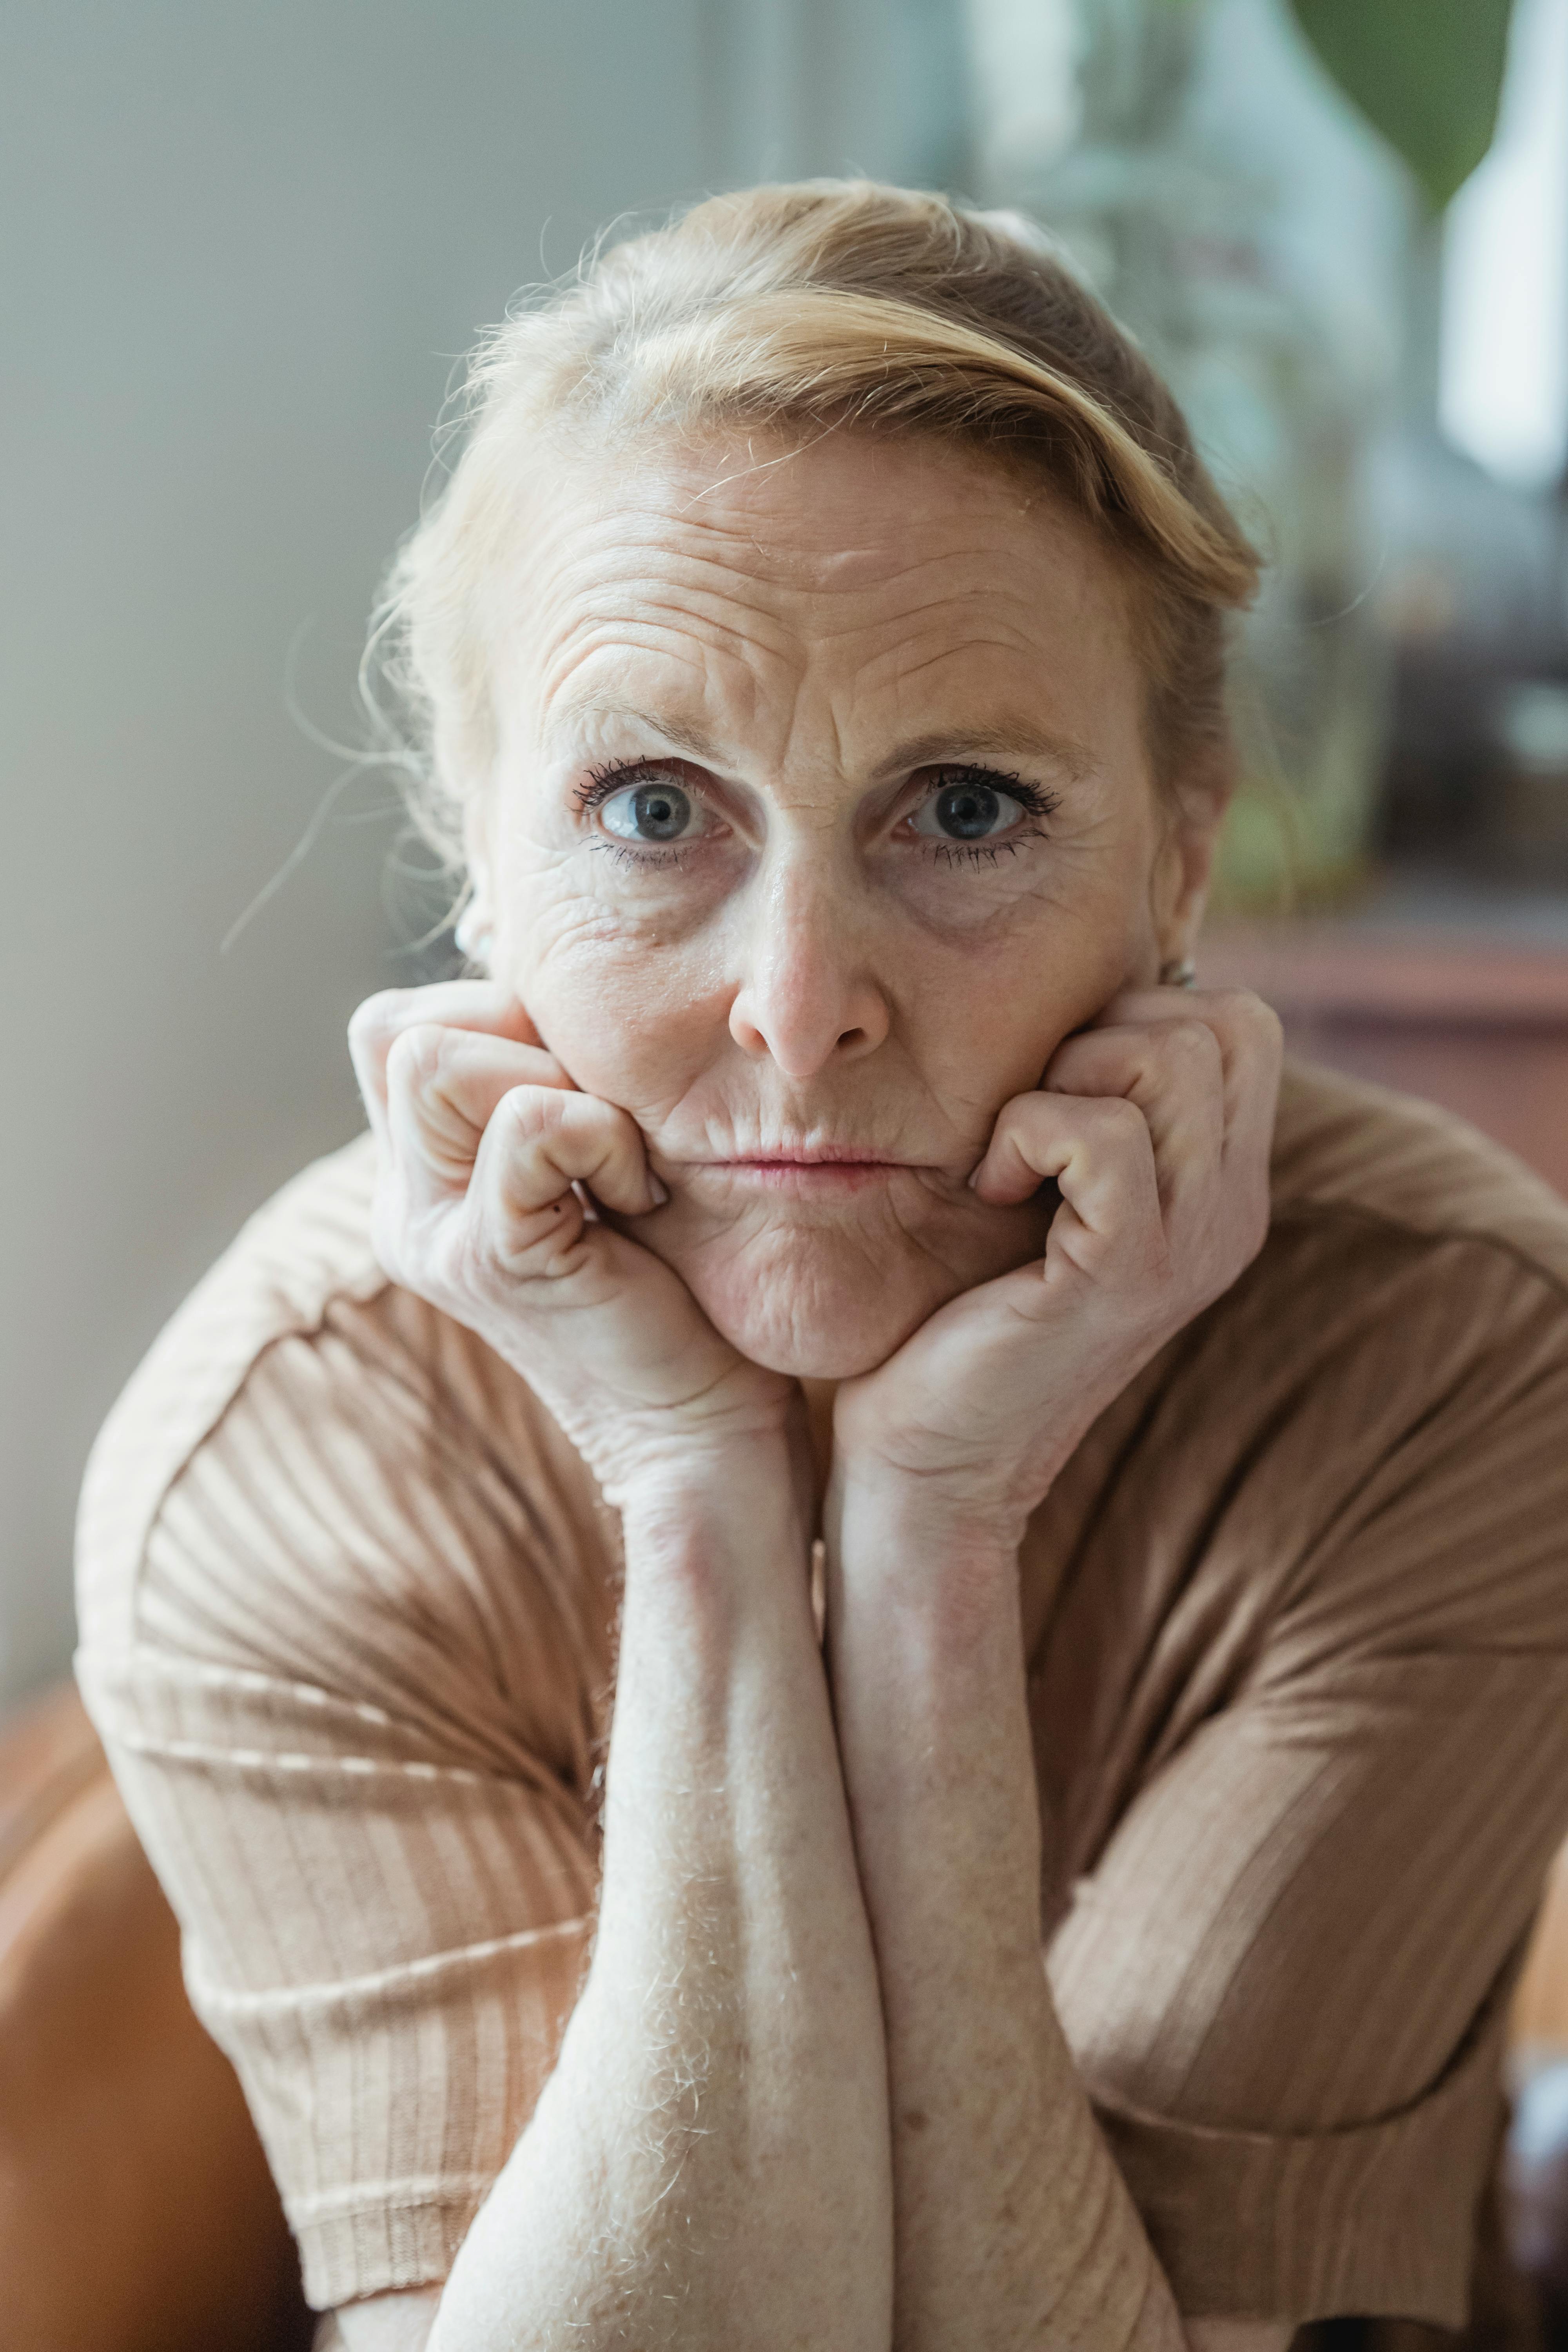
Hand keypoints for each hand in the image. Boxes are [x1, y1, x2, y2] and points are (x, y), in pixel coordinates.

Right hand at [348, 983, 796, 1502]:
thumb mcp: (600, 1166)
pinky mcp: (491, 1261)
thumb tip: (551, 987)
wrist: (706, 1434)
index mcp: (422, 1180)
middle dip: (517, 1035)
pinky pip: (527, 1121)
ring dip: (555, 1080)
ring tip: (618, 1160)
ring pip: (435, 1059)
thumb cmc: (681, 1290)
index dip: (498, 1017)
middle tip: (601, 1118)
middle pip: (396, 1030)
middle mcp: (406, 1208)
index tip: (588, 1093)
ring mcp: (435, 1236)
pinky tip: (641, 1195)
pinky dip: (601, 1134)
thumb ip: (554, 1087)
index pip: (397, 1028)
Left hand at [831, 988, 1282, 1540]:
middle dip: (1107, 1033)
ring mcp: (1191, 1246)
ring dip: (1063, 1080)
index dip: (1142, 1014)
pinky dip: (1028, 1131)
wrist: (927, 1463)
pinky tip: (992, 1188)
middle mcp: (1229, 1214)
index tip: (1058, 1088)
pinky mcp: (1129, 1274)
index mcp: (1220, 1190)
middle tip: (1034, 1118)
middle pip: (1222, 1026)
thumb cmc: (957, 1318)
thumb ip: (1092, 1106)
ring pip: (1172, 1059)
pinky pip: (1103, 1132)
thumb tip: (1085, 1003)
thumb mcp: (1047, 1190)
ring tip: (1012, 1158)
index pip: (1240, 1026)